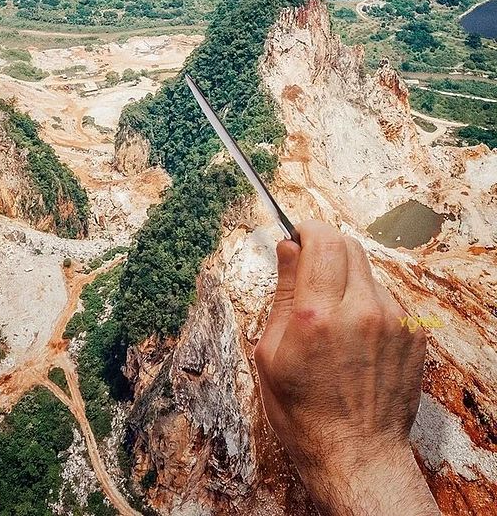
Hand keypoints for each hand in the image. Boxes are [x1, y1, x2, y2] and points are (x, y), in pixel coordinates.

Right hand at [254, 221, 439, 515]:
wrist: (356, 455)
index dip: (306, 230)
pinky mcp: (414, 333)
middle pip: (348, 244)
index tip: (297, 237)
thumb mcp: (270, 351)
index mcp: (317, 314)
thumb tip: (288, 247)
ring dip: (347, 277)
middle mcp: (361, 311)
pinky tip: (356, 335)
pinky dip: (367, 302)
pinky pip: (386, 297)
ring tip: (333, 315)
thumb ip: (283, 291)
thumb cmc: (304, 411)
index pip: (322, 239)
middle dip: (325, 247)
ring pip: (367, 270)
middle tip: (311, 268)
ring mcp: (394, 322)